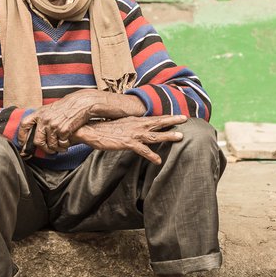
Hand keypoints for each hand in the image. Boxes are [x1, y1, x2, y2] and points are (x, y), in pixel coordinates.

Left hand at [19, 89, 145, 153]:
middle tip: (48, 150)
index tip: (22, 144)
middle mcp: (45, 119)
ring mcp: (54, 125)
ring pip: (50, 145)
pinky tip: (67, 143)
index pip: (24, 125)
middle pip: (37, 140)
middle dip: (43, 148)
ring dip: (55, 149)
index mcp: (40, 113)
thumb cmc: (67, 107)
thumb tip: (36, 130)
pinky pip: (61, 144)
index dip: (21, 136)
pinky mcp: (63, 130)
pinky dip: (64, 146)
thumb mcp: (51, 109)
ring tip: (60, 147)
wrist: (81, 103)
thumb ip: (42, 118)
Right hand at [71, 114, 187, 164]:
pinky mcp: (128, 143)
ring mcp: (133, 134)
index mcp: (134, 120)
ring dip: (168, 135)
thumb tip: (135, 128)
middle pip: (157, 122)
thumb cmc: (103, 129)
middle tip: (185, 118)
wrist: (91, 130)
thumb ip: (129, 126)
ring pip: (155, 135)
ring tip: (180, 136)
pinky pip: (143, 150)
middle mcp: (136, 125)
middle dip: (172, 120)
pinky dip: (151, 155)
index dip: (166, 117)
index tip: (177, 116)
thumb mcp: (119, 125)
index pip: (153, 117)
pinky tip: (158, 160)